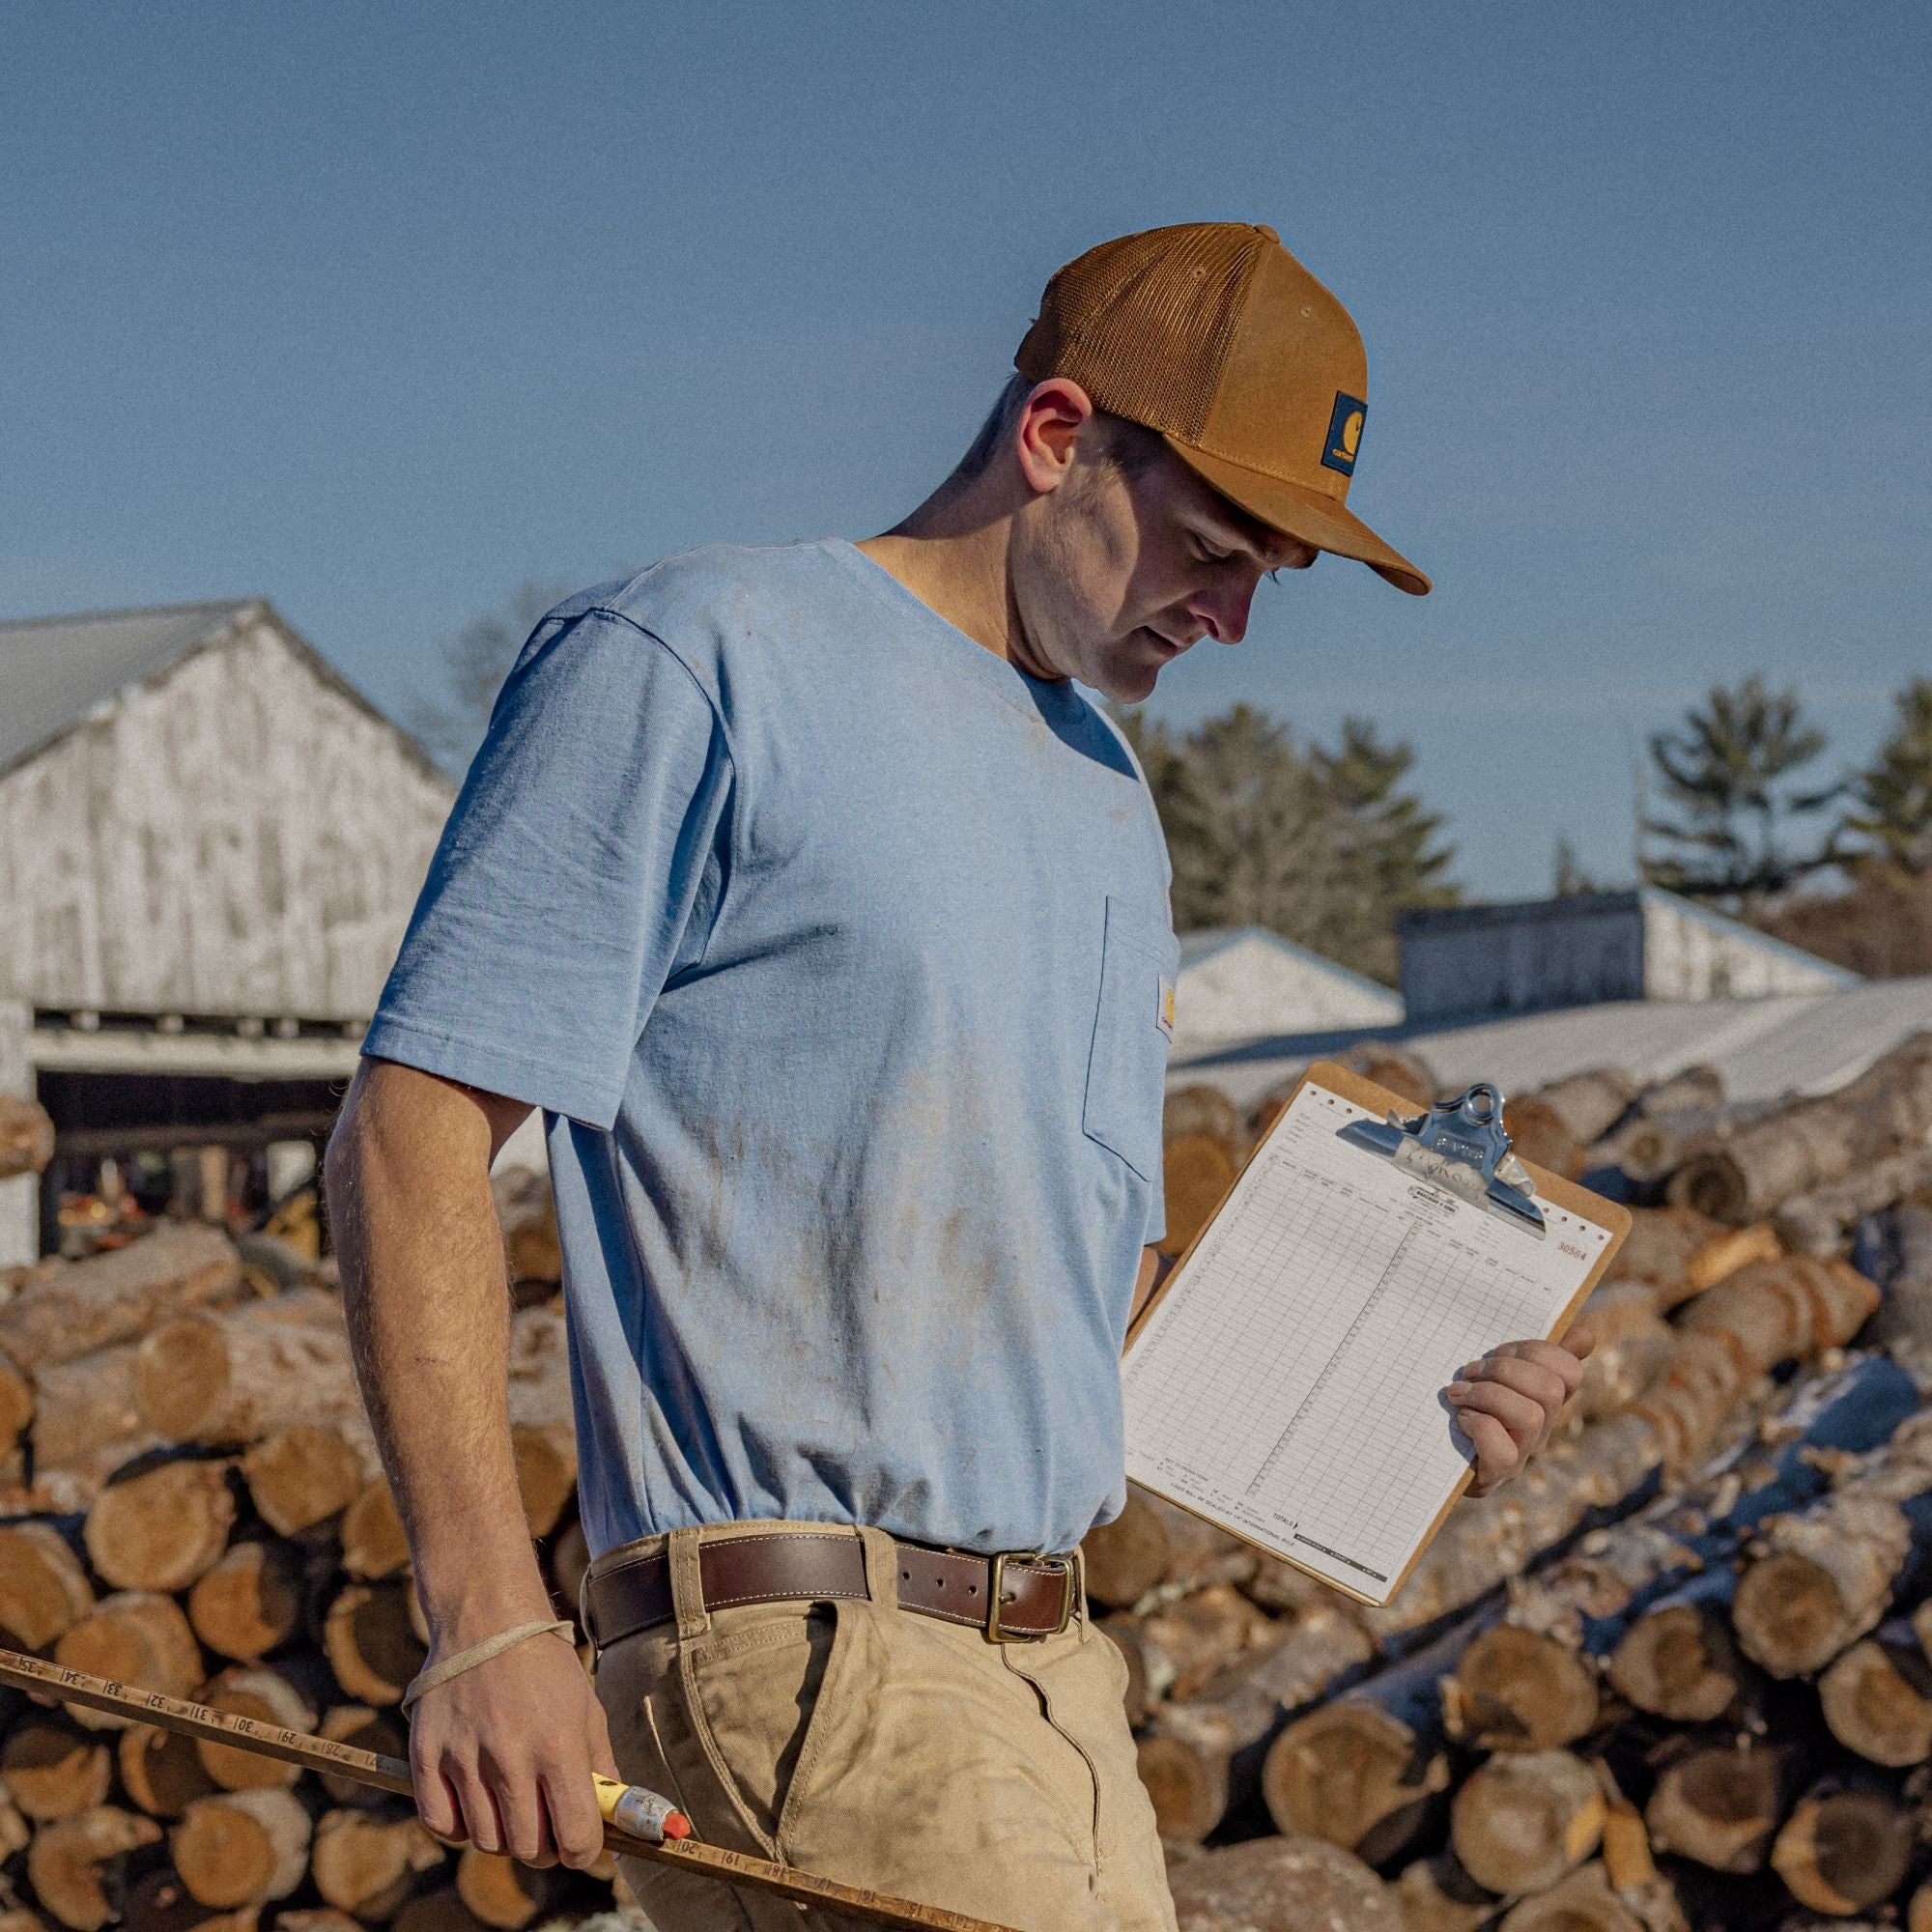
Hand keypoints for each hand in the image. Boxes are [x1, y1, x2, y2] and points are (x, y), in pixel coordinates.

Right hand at [408, 1630, 620, 1869]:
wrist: (487, 1620)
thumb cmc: (545, 1667)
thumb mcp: (587, 1709)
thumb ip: (600, 1768)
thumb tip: (611, 1821)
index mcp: (559, 1744)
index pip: (575, 1836)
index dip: (583, 1851)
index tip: (581, 1843)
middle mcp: (511, 1756)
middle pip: (529, 1848)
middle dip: (545, 1847)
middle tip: (548, 1826)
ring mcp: (464, 1758)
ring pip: (487, 1841)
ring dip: (505, 1834)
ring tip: (513, 1802)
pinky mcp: (427, 1756)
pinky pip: (442, 1825)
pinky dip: (461, 1825)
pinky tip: (476, 1799)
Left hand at [1446, 1328, 1594, 1497]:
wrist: (1430, 1452)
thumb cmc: (1464, 1401)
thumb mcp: (1496, 1371)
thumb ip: (1532, 1354)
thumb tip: (1585, 1335)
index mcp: (1545, 1398)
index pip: (1570, 1371)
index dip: (1537, 1351)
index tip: (1500, 1351)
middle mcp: (1542, 1427)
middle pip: (1550, 1389)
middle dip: (1504, 1370)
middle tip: (1470, 1372)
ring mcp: (1523, 1454)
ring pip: (1529, 1417)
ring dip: (1486, 1396)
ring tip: (1458, 1394)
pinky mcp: (1498, 1474)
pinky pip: (1503, 1450)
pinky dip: (1477, 1426)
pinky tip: (1460, 1418)